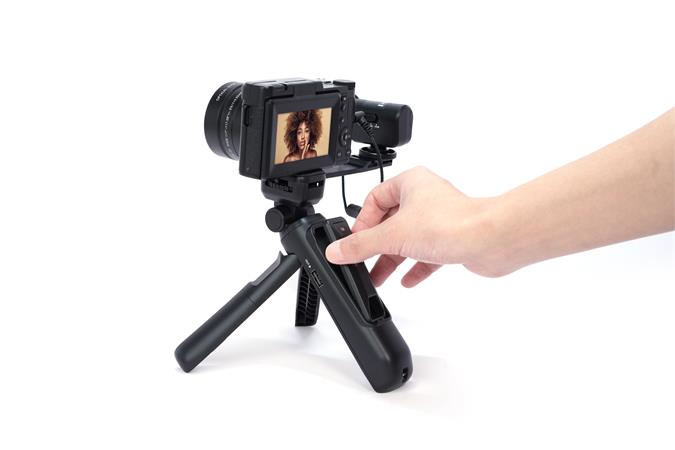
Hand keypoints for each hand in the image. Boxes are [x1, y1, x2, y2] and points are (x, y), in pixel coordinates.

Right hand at [325, 166, 499, 286]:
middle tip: (362, 263)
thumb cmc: (451, 224)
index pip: (374, 199)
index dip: (362, 222)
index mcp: (411, 182)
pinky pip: (427, 253)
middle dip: (376, 246)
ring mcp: (440, 218)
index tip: (354, 243)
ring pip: (408, 239)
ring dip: (392, 259)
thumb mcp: (393, 235)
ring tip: (379, 278)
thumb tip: (336, 251)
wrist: (490, 240)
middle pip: (390, 221)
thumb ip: (361, 245)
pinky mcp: (453, 239)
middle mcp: (426, 197)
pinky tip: (407, 280)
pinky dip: (415, 266)